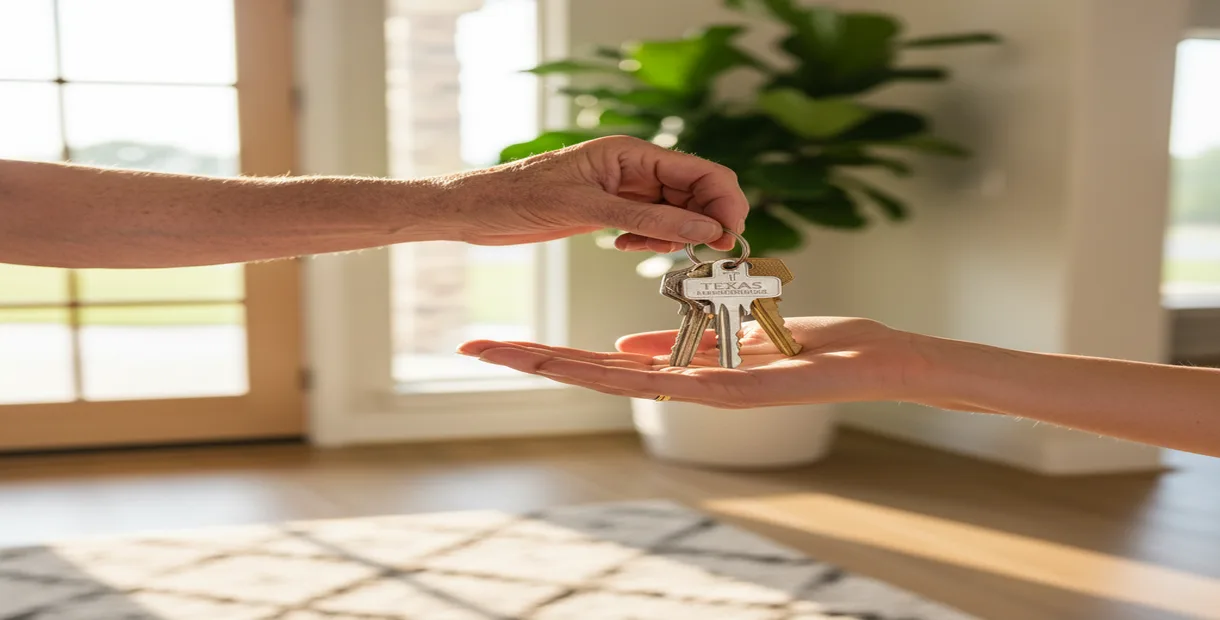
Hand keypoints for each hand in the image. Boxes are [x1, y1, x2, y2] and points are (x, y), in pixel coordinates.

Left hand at [441, 135, 747, 251]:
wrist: (475, 211)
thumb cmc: (518, 197)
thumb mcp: (587, 209)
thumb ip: (648, 218)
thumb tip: (703, 229)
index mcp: (631, 152)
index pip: (700, 171)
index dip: (723, 202)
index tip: (730, 236)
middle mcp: (633, 167)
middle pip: (695, 191)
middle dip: (706, 221)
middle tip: (708, 255)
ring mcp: (623, 190)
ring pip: (675, 211)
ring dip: (677, 234)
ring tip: (651, 248)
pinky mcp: (609, 210)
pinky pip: (651, 224)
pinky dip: (651, 239)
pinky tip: (627, 247)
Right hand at [457, 317, 925, 407]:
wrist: (871, 362)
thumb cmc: (811, 345)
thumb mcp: (730, 334)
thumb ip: (677, 344)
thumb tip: (626, 349)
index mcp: (680, 371)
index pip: (600, 364)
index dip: (549, 355)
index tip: (503, 343)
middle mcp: (680, 389)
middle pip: (591, 374)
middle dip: (532, 361)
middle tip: (475, 348)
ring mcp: (700, 394)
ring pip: (614, 382)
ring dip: (556, 367)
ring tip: (505, 353)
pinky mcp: (730, 390)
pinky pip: (666, 381)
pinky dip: (616, 372)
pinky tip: (577, 364)